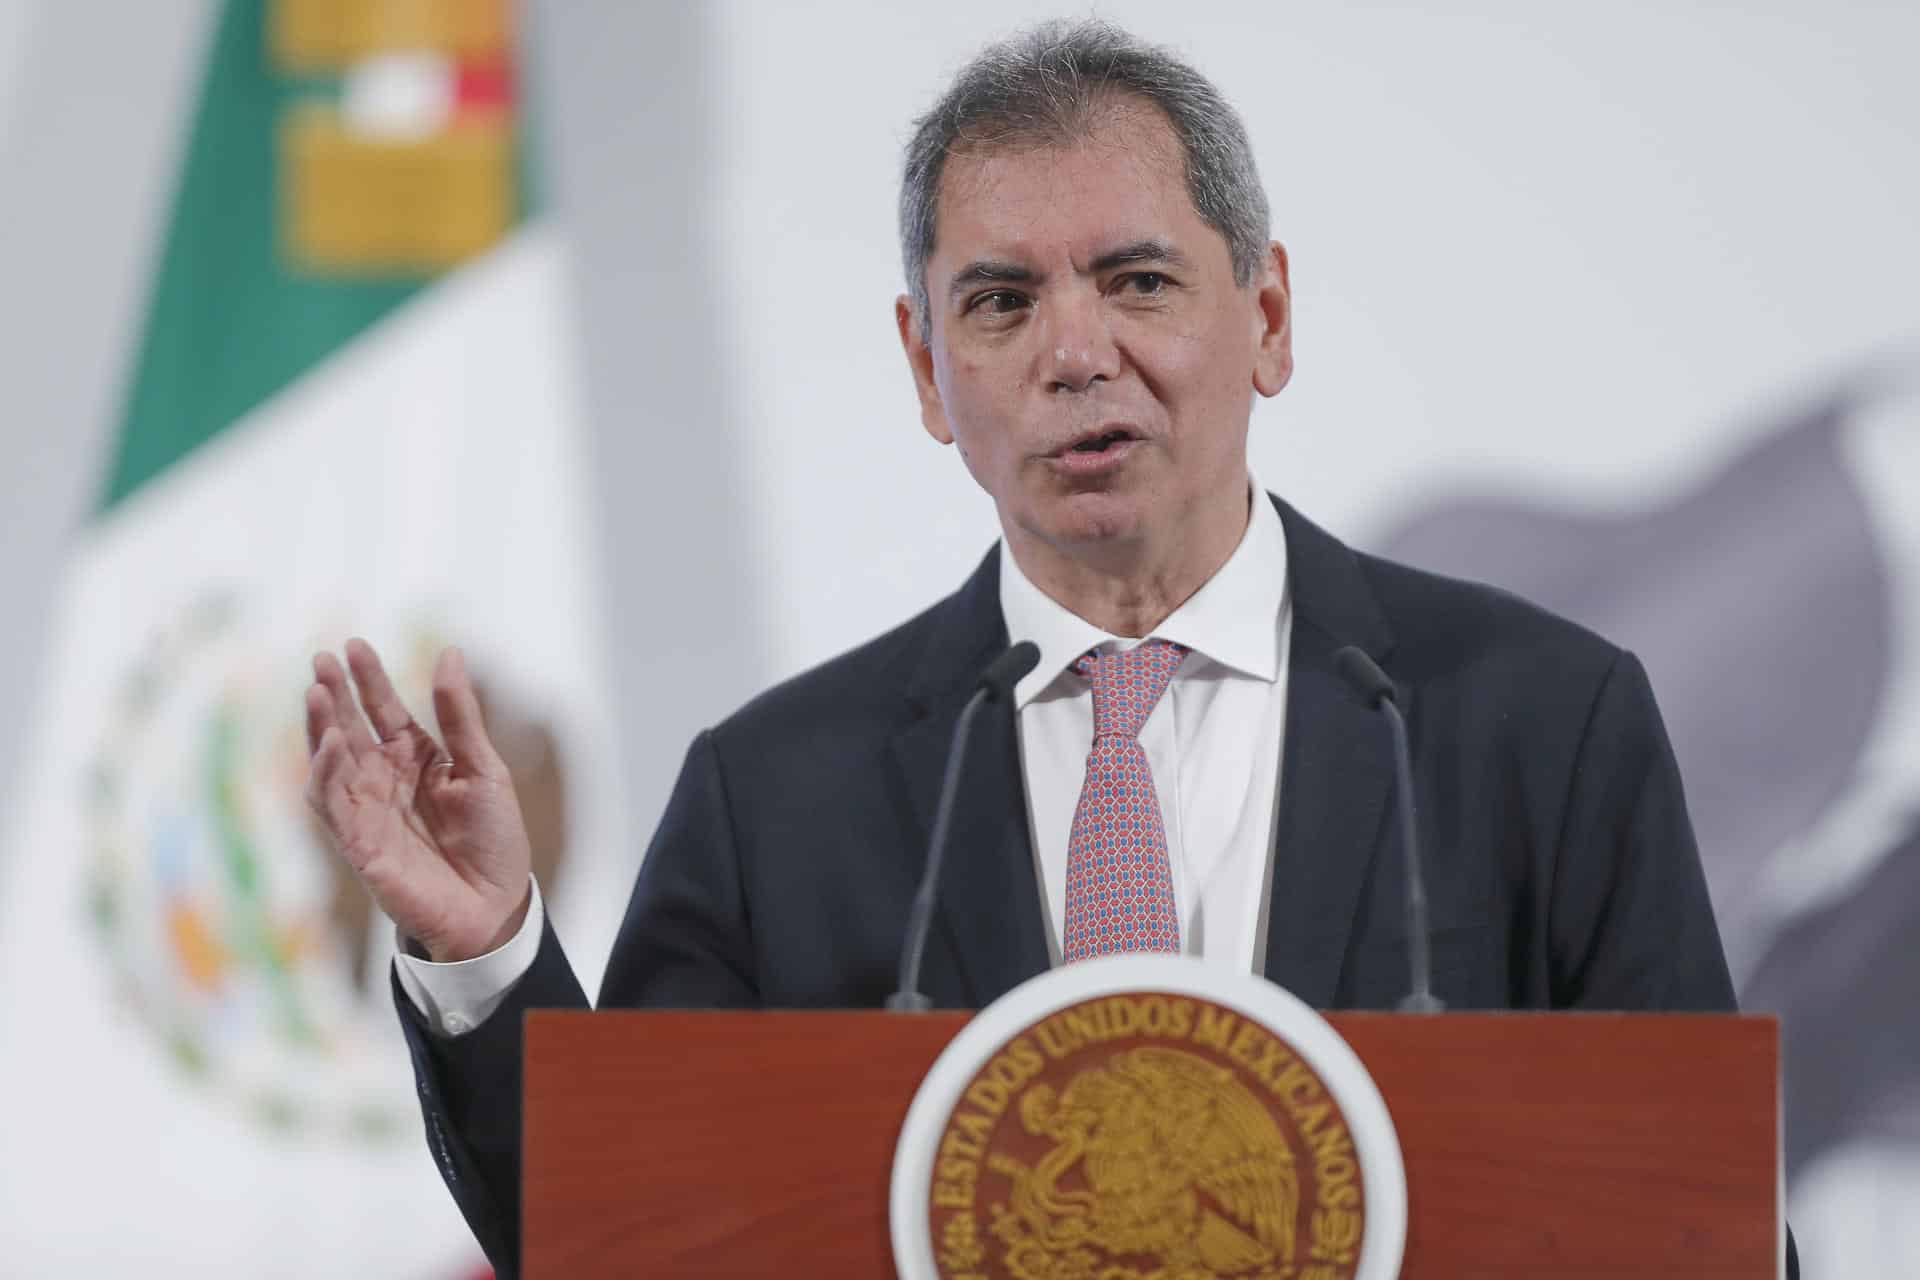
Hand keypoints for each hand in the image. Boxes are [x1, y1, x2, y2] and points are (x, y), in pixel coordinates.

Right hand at [304, 638, 532, 962]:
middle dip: (334, 694)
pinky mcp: (359, 843)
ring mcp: (368, 810)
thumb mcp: (483, 769)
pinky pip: (333, 804)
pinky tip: (330, 743)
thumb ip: (460, 717)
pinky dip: (326, 773)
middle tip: (321, 659)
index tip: (354, 645)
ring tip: (316, 691)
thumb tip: (449, 654)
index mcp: (416, 759)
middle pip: (350, 728)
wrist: (495, 907)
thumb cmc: (494, 841)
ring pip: (331, 762)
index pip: (383, 710)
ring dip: (320, 727)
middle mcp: (385, 779)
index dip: (368, 679)